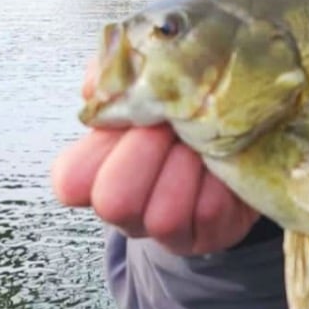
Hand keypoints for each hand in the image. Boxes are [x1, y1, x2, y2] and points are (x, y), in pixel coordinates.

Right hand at [49, 61, 259, 255]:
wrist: (238, 139)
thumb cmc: (179, 111)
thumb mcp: (145, 84)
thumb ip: (115, 72)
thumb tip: (99, 84)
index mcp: (96, 172)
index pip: (71, 179)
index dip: (103, 146)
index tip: (135, 116)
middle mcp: (123, 211)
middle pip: (114, 200)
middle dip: (148, 151)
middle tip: (173, 124)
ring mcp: (164, 232)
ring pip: (164, 214)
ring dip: (188, 165)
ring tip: (202, 140)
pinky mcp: (208, 236)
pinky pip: (209, 211)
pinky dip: (220, 178)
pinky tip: (223, 159)